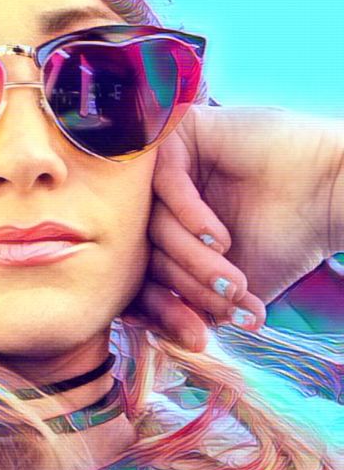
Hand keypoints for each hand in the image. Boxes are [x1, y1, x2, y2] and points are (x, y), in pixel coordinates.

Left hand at [126, 105, 339, 349]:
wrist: (334, 196)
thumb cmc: (288, 242)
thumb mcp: (230, 289)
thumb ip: (189, 306)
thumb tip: (145, 329)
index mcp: (166, 230)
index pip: (144, 272)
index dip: (166, 309)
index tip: (196, 335)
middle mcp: (160, 197)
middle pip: (147, 248)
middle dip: (188, 285)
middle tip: (228, 299)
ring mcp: (168, 165)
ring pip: (154, 220)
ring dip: (192, 258)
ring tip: (231, 276)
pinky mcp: (182, 133)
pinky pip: (165, 182)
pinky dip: (190, 217)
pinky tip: (219, 237)